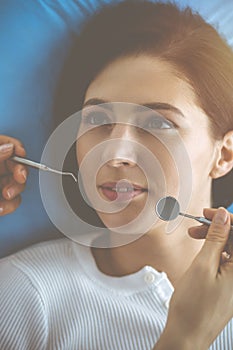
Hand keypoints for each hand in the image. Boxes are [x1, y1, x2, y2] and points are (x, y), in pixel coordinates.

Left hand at [0, 135, 27, 214]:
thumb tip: (9, 147)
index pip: (7, 144)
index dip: (16, 147)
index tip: (20, 153)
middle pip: (16, 165)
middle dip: (20, 172)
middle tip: (19, 177)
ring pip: (17, 185)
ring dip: (15, 191)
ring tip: (6, 196)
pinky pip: (11, 202)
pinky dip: (8, 206)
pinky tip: (1, 208)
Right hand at [155, 207, 232, 349]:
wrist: (187, 335)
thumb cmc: (194, 306)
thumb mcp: (203, 265)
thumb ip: (215, 238)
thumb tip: (223, 216)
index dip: (227, 219)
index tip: (209, 213)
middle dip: (218, 228)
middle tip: (197, 224)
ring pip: (231, 249)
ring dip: (214, 239)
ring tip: (194, 236)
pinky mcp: (230, 284)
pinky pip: (227, 260)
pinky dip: (214, 251)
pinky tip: (201, 250)